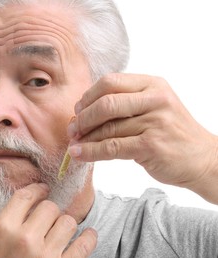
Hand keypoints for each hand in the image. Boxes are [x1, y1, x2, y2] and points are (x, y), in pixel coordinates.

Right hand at [0, 183, 96, 257]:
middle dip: (49, 210)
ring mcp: (46, 257)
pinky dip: (88, 239)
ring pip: (68, 223)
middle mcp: (26, 240)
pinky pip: (83, 247)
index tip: (42, 189)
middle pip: (50, 207)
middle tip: (47, 216)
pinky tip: (87, 236)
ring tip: (61, 229)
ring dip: (66, 224)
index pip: (26, 196)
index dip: (37, 189)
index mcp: (2, 230)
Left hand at [67, 73, 217, 202]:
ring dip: (85, 138)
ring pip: (107, 128)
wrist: (202, 158)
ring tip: (74, 144)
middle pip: (106, 103)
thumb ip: (123, 104)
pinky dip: (91, 151)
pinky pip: (112, 147)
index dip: (87, 97)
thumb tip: (82, 112)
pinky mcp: (152, 145)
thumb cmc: (170, 132)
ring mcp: (155, 122)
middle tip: (72, 129)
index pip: (109, 82)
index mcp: (152, 84)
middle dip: (83, 118)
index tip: (77, 111)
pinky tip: (79, 154)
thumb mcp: (153, 107)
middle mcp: (155, 99)